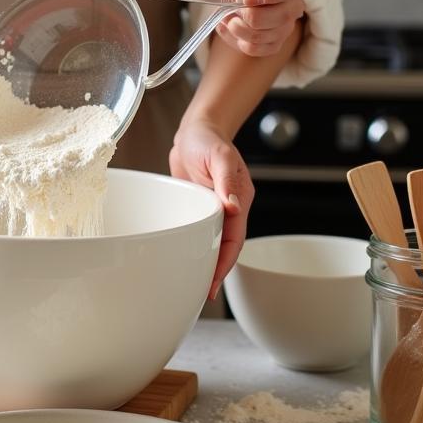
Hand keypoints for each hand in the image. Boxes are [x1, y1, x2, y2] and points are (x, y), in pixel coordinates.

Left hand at [169, 118, 254, 298]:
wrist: (196, 129)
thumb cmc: (208, 138)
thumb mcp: (219, 156)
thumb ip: (226, 182)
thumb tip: (233, 207)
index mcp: (239, 198)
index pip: (235, 238)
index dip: (226, 261)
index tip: (215, 280)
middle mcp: (229, 207)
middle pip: (226, 245)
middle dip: (217, 269)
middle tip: (204, 292)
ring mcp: (213, 208)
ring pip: (213, 241)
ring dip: (206, 261)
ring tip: (194, 284)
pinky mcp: (197, 206)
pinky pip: (198, 230)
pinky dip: (194, 245)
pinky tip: (183, 258)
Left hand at [216, 0, 306, 56]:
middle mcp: (296, 3)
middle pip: (279, 17)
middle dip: (248, 13)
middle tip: (231, 5)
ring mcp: (287, 25)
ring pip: (263, 35)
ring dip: (237, 27)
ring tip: (226, 15)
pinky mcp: (275, 41)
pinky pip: (256, 49)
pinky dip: (237, 39)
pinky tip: (231, 26)